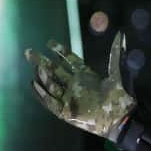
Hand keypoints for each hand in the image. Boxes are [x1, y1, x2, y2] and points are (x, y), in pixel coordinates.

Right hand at [23, 31, 137, 141]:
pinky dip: (41, 93)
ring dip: (43, 76)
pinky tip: (33, 83)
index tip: (49, 42)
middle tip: (29, 52)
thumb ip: (117, 53)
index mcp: (87, 75)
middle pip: (55, 71)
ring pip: (51, 85)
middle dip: (42, 61)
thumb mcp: (119, 72)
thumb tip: (122, 33)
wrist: (121, 118)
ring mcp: (70, 98)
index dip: (60, 51)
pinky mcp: (66, 112)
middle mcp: (76, 85)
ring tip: (35, 66)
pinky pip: (50, 102)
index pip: (70, 60)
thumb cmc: (122, 96)